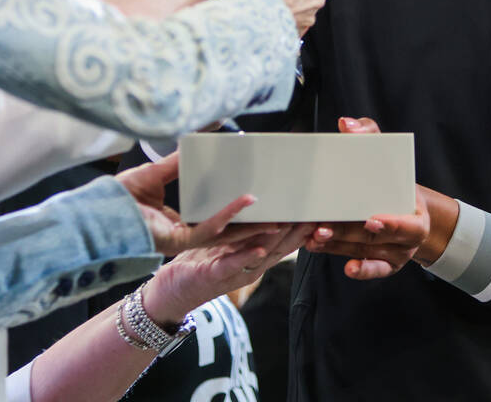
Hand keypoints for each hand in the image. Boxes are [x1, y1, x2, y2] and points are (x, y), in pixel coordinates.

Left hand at [115, 153, 277, 255]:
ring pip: (224, 235)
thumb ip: (177, 163)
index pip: (214, 215)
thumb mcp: (153, 174)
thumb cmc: (117, 197)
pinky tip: (244, 202)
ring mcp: (181, 239)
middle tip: (278, 214)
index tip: (257, 196)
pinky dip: (228, 215)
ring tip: (272, 214)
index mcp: (178, 219)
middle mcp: (182, 232)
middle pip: (226, 230)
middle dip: (253, 224)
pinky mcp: (177, 241)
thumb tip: (197, 144)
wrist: (94, 212)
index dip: (236, 209)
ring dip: (249, 224)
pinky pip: (208, 230)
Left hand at [142, 223, 313, 324]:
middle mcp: (248, 266)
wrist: (171, 292)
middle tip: (313, 215)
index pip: (283, 242)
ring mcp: (233, 273)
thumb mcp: (225, 242)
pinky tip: (258, 248)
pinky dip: (246, 257)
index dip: (302, 230)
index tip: (318, 214)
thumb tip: (257, 198)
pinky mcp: (212, 275)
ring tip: (291, 224)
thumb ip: (243, 227)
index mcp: (252, 256)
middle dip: (297, 233)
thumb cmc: (198, 263)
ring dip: (276, 240)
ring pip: (260, 256)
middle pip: (278, 248)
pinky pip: (231, 265)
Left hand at [303, 116, 457, 278]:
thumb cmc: (394, 180)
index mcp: (415, 214)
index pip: (405, 223)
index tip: (370, 219)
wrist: (412, 209)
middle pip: (375, 238)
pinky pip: (374, 270)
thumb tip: (346, 124)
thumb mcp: (388, 155)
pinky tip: (347, 268)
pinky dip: (362, 270)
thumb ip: (370, 136)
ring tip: (314, 238)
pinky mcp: (386, 264)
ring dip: (338, 246)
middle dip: (347, 233)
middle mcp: (408, 238)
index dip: (390, 224)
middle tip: (322, 227)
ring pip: (365, 251)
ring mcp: (396, 253)